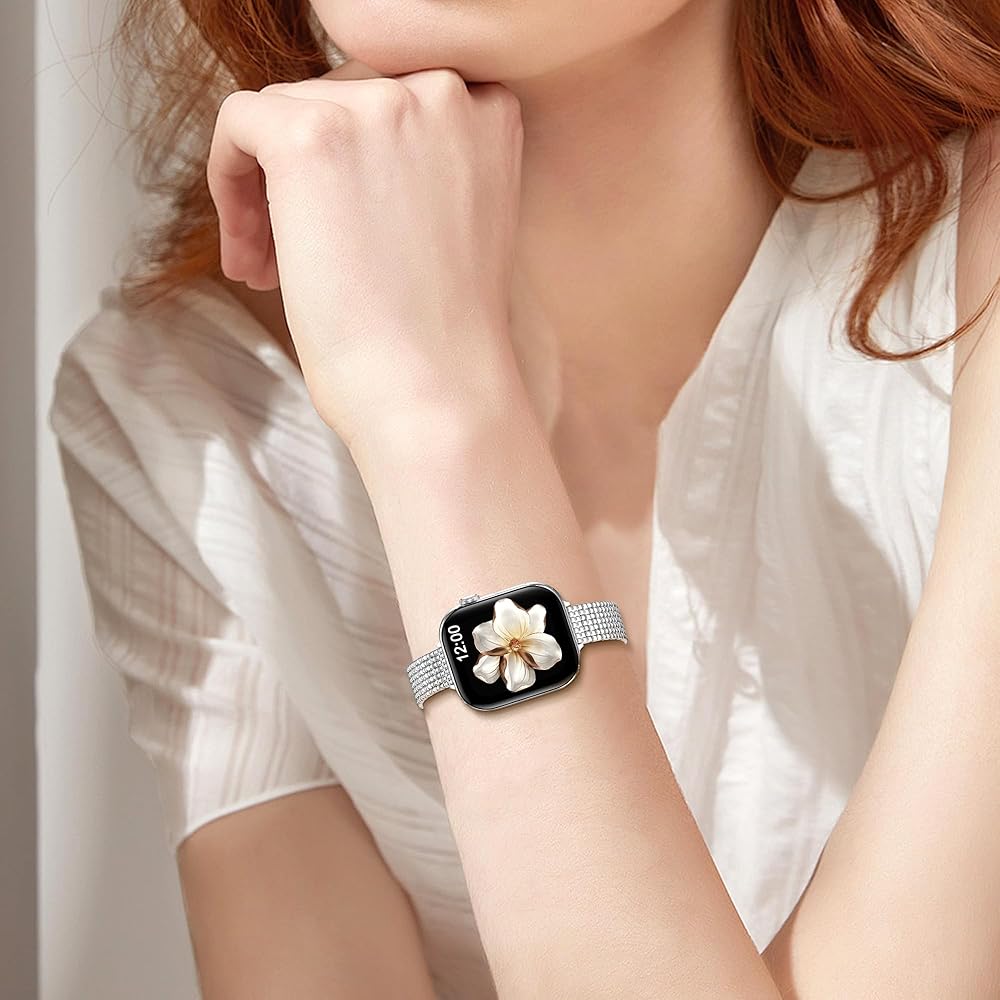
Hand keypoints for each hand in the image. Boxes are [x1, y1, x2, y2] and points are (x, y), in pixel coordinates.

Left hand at [206, 59, 524, 452]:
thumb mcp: (457, 220)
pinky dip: (227, 182)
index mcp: (488, 113)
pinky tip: (248, 253)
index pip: (393, 98)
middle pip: (335, 98)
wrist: (436, 393)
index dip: (356, 158)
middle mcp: (440, 91)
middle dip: (305, 176)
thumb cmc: (445, 337)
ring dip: (266, 189)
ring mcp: (377, 107)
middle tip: (292, 255)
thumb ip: (421, 164)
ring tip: (270, 268)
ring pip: (282, 112)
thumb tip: (343, 155)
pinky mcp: (309, 135)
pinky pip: (238, 123)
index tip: (342, 221)